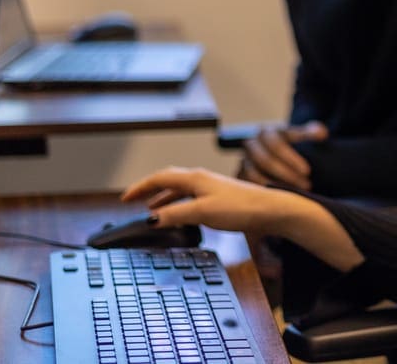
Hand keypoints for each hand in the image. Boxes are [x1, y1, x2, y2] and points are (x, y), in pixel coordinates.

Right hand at [123, 167, 305, 234]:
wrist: (270, 210)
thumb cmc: (241, 207)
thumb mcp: (202, 212)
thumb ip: (175, 215)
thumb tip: (151, 219)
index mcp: (194, 178)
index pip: (160, 177)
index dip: (140, 187)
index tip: (125, 198)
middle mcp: (201, 179)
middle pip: (168, 180)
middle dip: (148, 190)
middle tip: (132, 201)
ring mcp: (211, 187)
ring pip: (179, 189)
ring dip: (163, 198)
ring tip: (150, 210)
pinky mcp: (219, 197)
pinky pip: (190, 197)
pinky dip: (178, 204)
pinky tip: (179, 214)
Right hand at [239, 120, 328, 190]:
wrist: (277, 156)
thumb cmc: (293, 144)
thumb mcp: (303, 134)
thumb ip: (313, 131)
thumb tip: (322, 134)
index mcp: (266, 132)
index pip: (277, 144)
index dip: (292, 158)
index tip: (308, 171)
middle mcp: (251, 145)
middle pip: (266, 161)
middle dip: (287, 175)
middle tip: (306, 185)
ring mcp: (244, 161)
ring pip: (254, 176)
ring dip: (276, 186)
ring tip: (296, 194)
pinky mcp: (240, 177)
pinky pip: (247, 188)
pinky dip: (265, 195)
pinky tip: (281, 200)